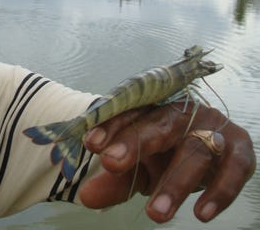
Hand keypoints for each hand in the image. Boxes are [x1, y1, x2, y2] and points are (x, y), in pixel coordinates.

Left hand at [79, 103, 255, 222]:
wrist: (211, 157)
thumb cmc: (165, 159)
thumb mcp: (138, 171)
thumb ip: (114, 182)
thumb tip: (86, 197)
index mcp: (153, 111)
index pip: (130, 113)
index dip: (110, 126)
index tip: (90, 143)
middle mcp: (183, 113)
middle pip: (159, 124)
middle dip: (134, 142)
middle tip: (111, 163)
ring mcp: (213, 127)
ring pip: (195, 150)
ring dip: (175, 183)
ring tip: (155, 213)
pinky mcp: (239, 148)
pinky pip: (234, 168)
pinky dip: (219, 192)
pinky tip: (201, 214)